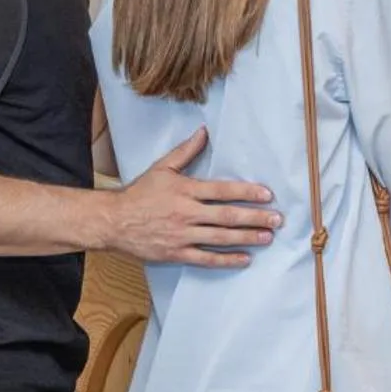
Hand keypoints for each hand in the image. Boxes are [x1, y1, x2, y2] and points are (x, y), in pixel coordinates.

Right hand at [94, 128, 280, 267]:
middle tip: (277, 219)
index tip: (267, 195)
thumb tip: (204, 132)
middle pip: (227, 216)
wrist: (113, 221)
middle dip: (255, 217)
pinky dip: (227, 259)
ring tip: (267, 237)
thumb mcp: (162, 168)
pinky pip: (206, 259)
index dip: (247, 192)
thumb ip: (185, 151)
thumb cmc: (139, 193)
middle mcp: (186, 213)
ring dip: (247, 238)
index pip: (223, 190)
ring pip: (220, 238)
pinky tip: (244, 258)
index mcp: (185, 190)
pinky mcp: (176, 253)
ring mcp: (182, 235)